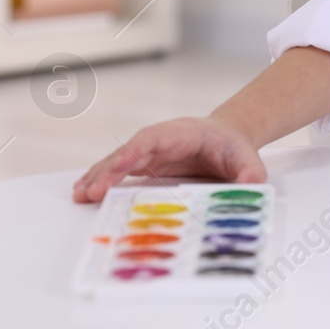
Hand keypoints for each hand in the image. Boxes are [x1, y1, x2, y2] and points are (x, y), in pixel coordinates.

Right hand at [71, 115, 266, 203]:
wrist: (229, 137)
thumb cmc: (235, 147)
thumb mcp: (249, 160)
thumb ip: (250, 174)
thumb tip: (250, 188)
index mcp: (182, 134)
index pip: (152, 140)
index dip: (132, 154)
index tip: (116, 169)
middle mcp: (160, 139)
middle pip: (129, 150)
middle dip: (108, 170)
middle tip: (89, 192)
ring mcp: (150, 151)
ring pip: (119, 160)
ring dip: (98, 175)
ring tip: (79, 194)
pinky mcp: (146, 163)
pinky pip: (120, 169)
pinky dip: (102, 179)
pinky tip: (86, 191)